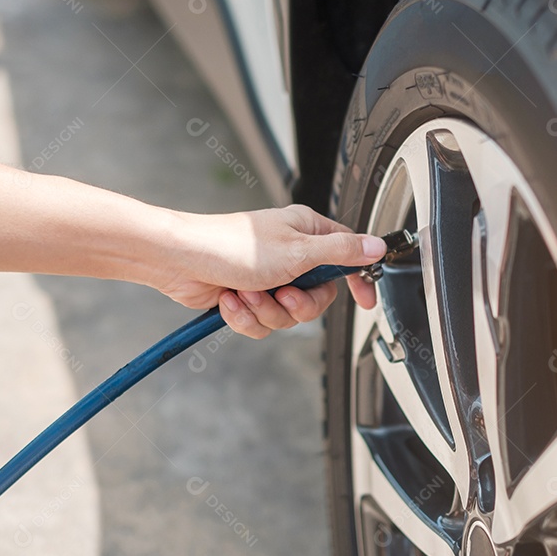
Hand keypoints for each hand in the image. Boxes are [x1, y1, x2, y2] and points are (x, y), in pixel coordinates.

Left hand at [156, 204, 385, 337]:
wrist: (180, 261)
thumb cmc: (231, 246)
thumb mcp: (297, 251)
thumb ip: (341, 252)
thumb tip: (376, 247)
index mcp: (306, 233)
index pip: (347, 255)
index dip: (358, 279)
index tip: (366, 301)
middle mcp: (290, 254)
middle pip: (318, 296)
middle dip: (297, 305)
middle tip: (282, 295)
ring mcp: (268, 277)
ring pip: (287, 314)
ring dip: (265, 311)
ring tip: (246, 293)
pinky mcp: (247, 296)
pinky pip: (262, 322)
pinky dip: (245, 316)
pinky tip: (230, 300)